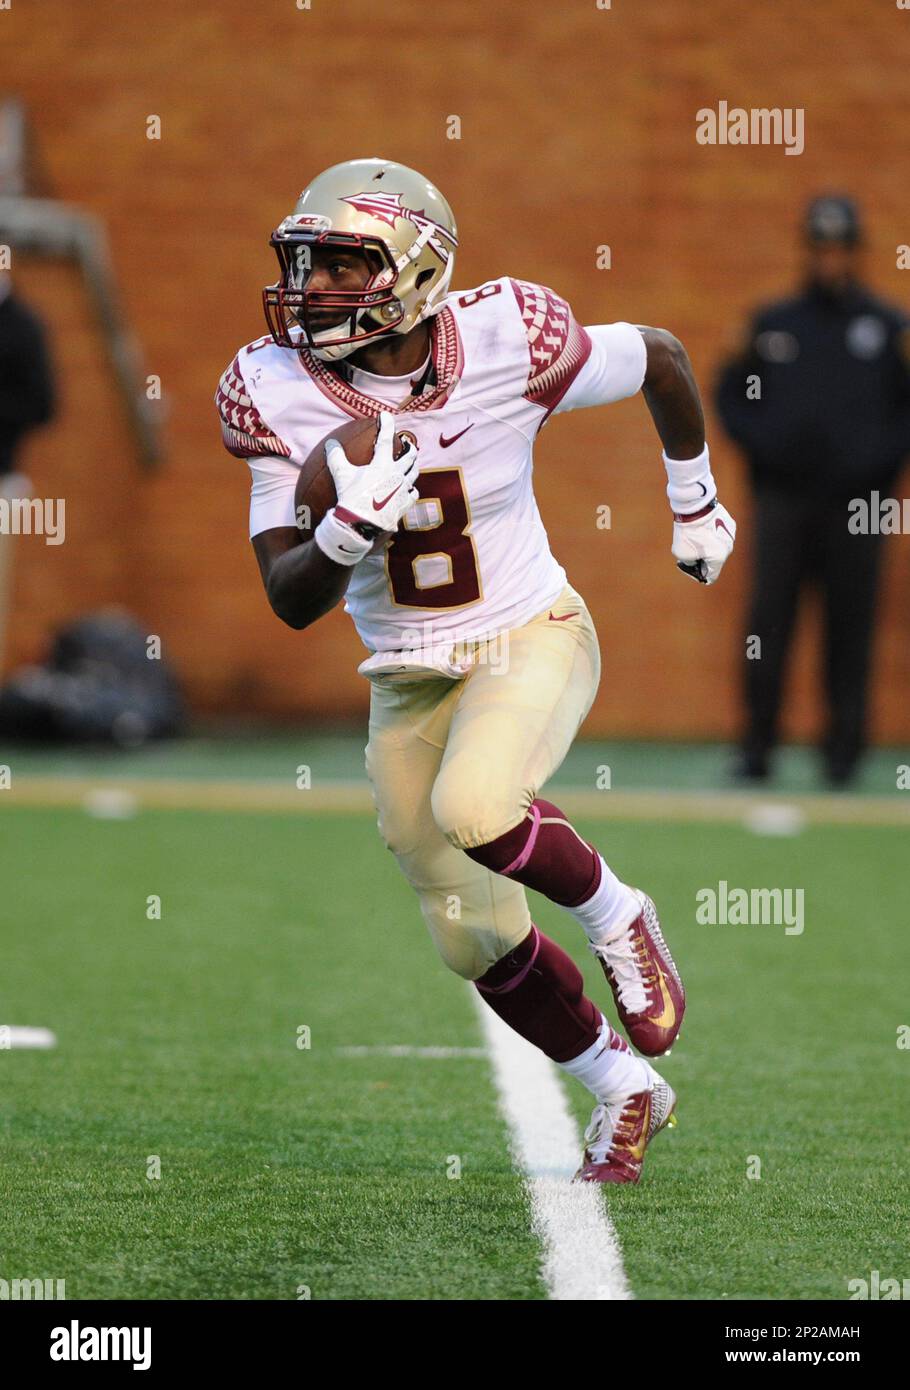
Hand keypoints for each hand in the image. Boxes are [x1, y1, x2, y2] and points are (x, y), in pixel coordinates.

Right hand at [324, 412, 418, 532]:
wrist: (361, 524)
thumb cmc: (351, 498)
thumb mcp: (341, 475)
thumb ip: (336, 456)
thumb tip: (330, 443)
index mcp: (383, 464)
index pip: (386, 439)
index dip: (386, 425)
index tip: (386, 415)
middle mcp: (397, 474)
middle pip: (410, 456)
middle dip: (409, 447)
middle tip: (407, 443)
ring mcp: (403, 490)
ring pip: (414, 473)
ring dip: (413, 466)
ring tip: (411, 464)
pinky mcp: (405, 505)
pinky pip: (413, 494)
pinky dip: (411, 489)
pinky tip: (409, 490)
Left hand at [672, 501, 735, 584]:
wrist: (695, 507)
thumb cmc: (688, 532)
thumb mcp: (681, 553)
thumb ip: (690, 562)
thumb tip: (694, 560)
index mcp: (719, 558)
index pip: (711, 576)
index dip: (699, 575)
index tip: (691, 568)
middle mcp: (729, 548)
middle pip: (715, 561)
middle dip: (703, 559)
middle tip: (691, 552)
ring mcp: (731, 535)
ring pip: (719, 546)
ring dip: (709, 546)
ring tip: (696, 537)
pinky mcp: (730, 523)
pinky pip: (721, 534)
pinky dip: (712, 534)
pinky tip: (703, 528)